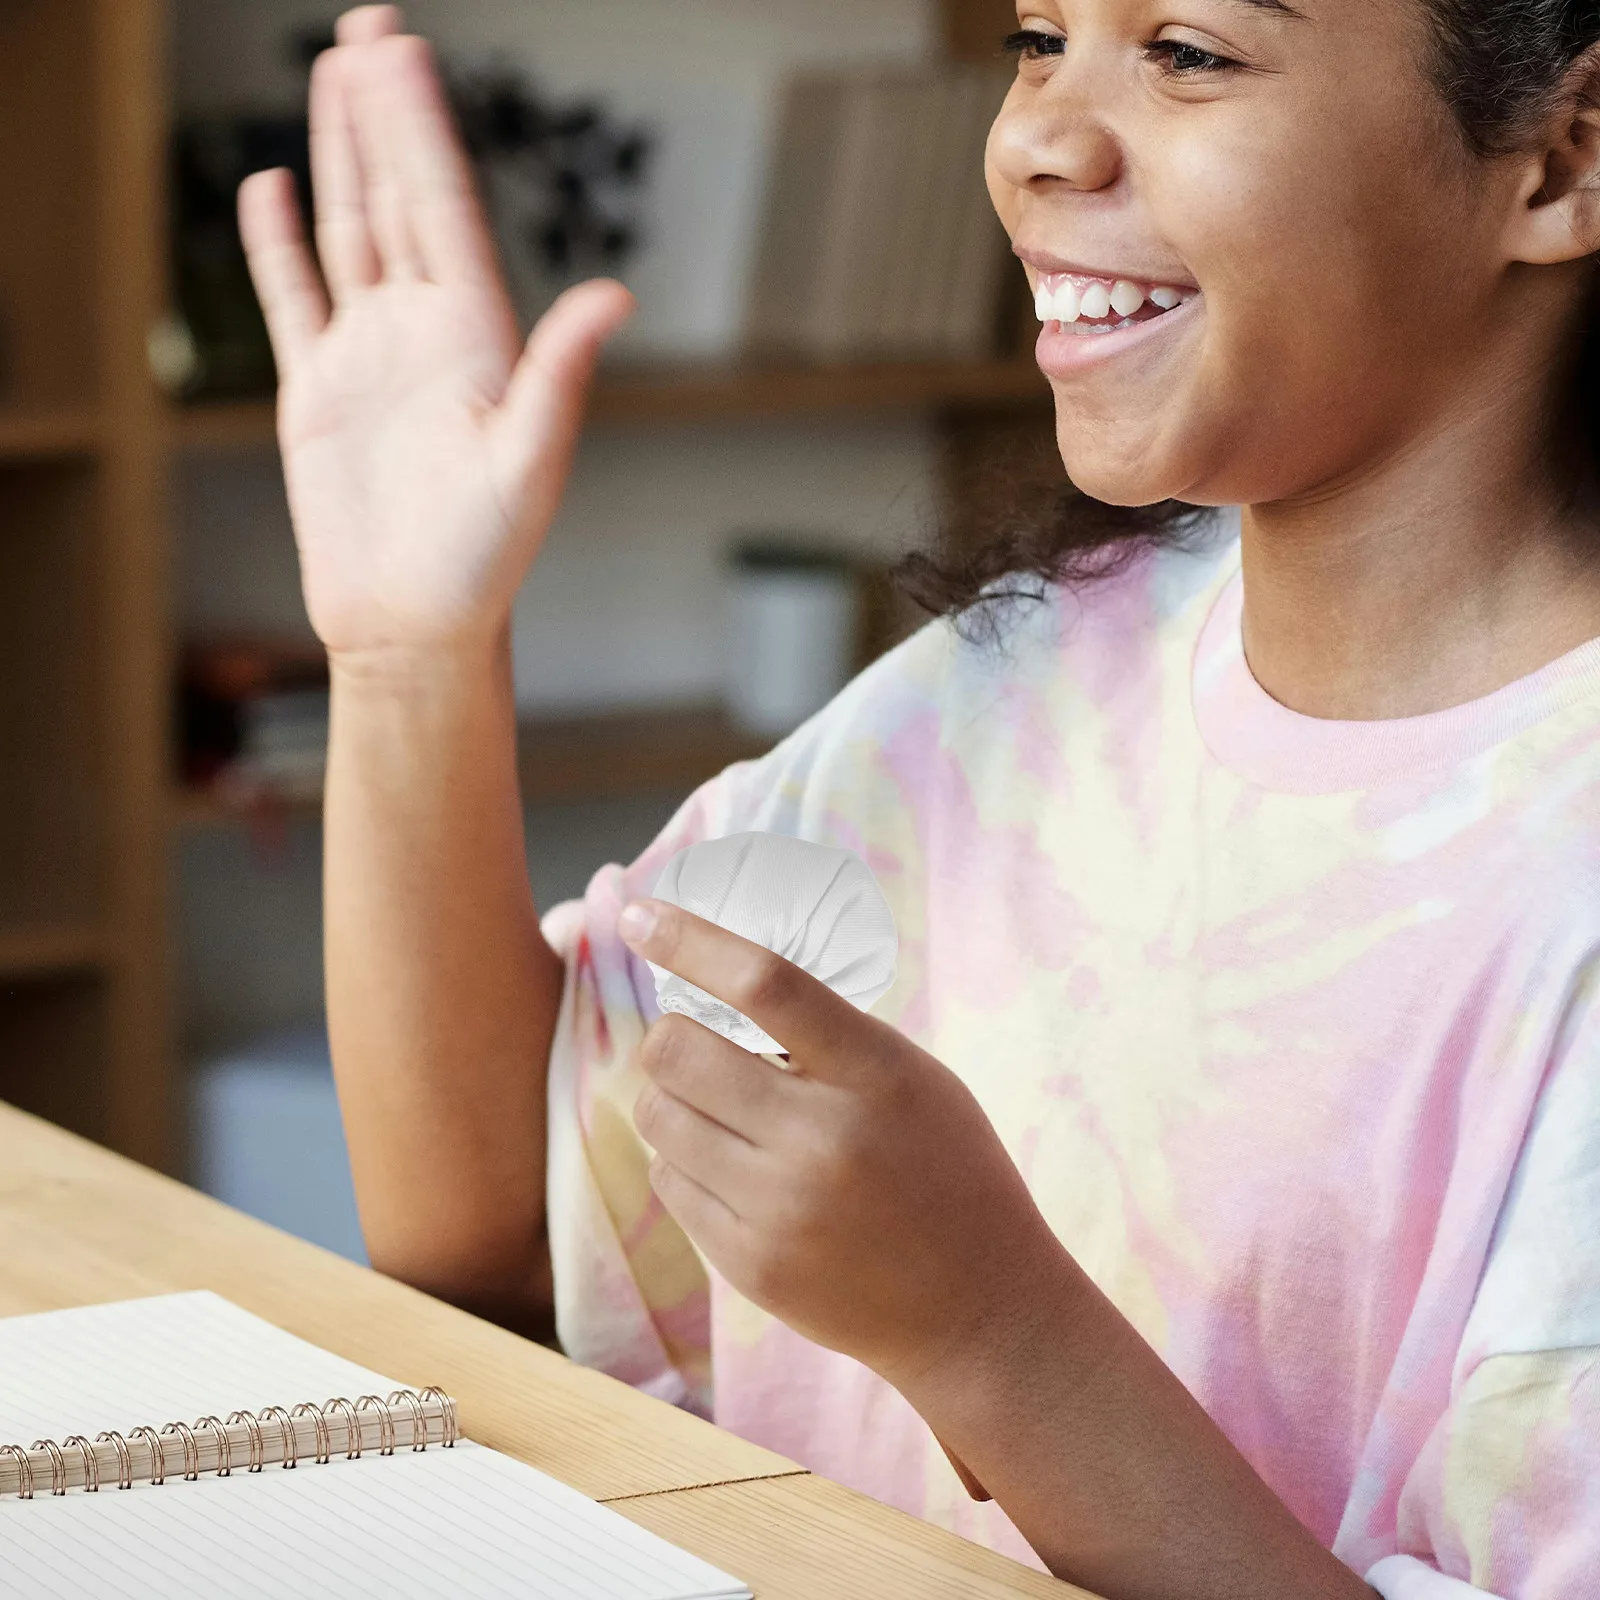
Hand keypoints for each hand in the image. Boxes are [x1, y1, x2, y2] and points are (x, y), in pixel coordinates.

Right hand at [238, 6, 635, 664]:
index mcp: (476, 336)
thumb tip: (615, 295)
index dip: (421, 128)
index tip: (402, 52)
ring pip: (351, 231)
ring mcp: (368, 355)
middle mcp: (423, 332)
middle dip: (383, 114)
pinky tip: (276, 185)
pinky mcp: (317, 390)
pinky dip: (280, 242)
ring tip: (334, 79)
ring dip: (341, 155)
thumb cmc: (484, 559)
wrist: (413, 623)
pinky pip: (294, 297)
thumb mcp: (529, 463)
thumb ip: (560, 373)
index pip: (444, 209)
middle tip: (369, 29)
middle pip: (398, 198)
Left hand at [616, 897, 1068, 1394]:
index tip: (642, 916)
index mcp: (875, 1071)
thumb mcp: (909, 1076)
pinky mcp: (751, 1265)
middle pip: (679, 1051)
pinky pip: (669, 1182)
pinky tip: (737, 1172)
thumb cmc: (946, 1168)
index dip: (692, 940)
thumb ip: (823, 1037)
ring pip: (658, 1117)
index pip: (766, 983)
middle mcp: (823, 1137)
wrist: (978, 1308)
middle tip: (698, 1047)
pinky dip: (687, 1162)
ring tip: (725, 1115)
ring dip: (674, 1101)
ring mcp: (782, 1208)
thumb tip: (708, 993)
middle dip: (672, 1037)